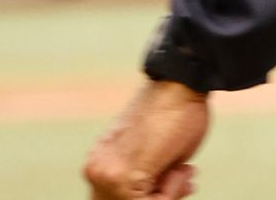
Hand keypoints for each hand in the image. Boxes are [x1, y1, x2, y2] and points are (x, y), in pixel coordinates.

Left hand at [84, 81, 210, 198]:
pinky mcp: (121, 177)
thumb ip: (143, 182)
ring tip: (180, 168)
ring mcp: (105, 175)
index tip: (177, 175)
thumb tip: (153, 196)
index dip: (158, 194)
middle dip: (161, 195)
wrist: (178, 87)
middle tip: (180, 174)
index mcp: (99, 164)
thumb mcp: (155, 160)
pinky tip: (178, 167)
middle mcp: (96, 171)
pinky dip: (171, 193)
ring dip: (168, 193)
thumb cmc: (175, 117)